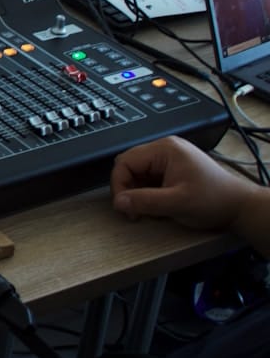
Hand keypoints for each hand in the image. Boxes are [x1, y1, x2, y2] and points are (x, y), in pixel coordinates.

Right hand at [111, 136, 258, 230]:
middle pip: (129, 165)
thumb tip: (118, 202)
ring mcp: (169, 157)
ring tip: (148, 208)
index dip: (119, 184)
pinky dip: (147, 191)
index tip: (124, 205)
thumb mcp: (177, 203)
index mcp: (165, 149)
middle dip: (127, 188)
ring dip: (137, 191)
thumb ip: (145, 201)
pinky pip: (149, 177)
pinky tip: (157, 203)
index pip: (125, 161)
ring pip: (138, 172)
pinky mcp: (172, 167)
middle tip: (133, 209)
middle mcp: (165, 148)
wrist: (239, 206)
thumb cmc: (215, 200)